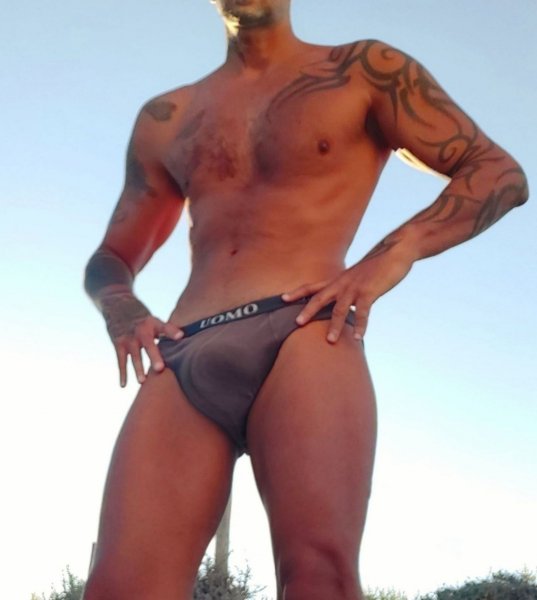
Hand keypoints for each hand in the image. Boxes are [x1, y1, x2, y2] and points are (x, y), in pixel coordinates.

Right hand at [100, 292, 182, 386]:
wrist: (117, 305)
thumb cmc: (143, 318)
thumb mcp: (156, 320)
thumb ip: (169, 331)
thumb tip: (185, 340)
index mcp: (153, 324)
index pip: (164, 327)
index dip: (172, 331)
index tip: (181, 336)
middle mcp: (141, 331)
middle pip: (149, 345)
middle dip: (154, 356)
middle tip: (160, 368)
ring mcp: (129, 338)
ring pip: (134, 356)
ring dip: (138, 369)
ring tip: (143, 382)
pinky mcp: (118, 344)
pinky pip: (120, 361)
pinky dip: (122, 373)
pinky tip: (123, 385)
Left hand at [281, 243, 415, 343]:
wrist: (395, 251)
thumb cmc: (377, 265)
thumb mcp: (357, 276)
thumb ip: (348, 288)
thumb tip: (344, 302)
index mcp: (338, 280)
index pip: (312, 286)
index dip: (297, 292)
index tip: (282, 298)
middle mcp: (342, 283)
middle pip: (320, 298)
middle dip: (307, 311)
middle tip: (296, 323)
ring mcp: (355, 288)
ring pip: (340, 309)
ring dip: (334, 325)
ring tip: (330, 340)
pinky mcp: (369, 292)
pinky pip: (363, 312)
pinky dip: (360, 325)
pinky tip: (358, 337)